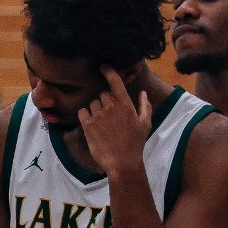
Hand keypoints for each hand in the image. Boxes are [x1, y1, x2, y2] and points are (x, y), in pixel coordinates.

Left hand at [76, 65, 153, 179]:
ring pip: (93, 103)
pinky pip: (82, 111)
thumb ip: (144, 106)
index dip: (108, 71)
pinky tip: (91, 125)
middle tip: (110, 117)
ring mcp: (98, 115)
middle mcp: (111, 107)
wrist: (122, 162)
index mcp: (126, 104)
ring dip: (96, 110)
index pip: (115, 82)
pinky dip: (85, 115)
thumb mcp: (145, 124)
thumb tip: (143, 93)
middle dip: (105, 101)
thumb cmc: (135, 144)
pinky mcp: (87, 125)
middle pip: (103, 94)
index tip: (103, 65)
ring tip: (103, 124)